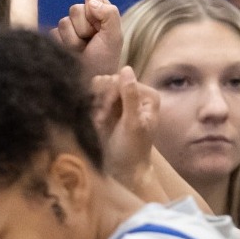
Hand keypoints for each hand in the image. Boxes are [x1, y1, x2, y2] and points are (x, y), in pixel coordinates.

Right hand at [53, 0, 123, 76]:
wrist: (88, 84)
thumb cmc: (104, 61)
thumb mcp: (114, 37)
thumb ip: (110, 13)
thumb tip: (90, 1)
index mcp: (99, 15)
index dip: (95, 12)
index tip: (101, 29)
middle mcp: (83, 20)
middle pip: (75, 8)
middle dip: (84, 28)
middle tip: (91, 43)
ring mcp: (68, 30)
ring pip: (63, 22)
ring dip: (74, 40)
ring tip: (81, 51)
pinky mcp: (54, 40)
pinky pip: (53, 33)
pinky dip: (63, 45)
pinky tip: (70, 54)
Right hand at [91, 66, 159, 191]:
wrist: (124, 170)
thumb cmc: (133, 149)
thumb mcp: (133, 123)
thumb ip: (130, 96)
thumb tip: (126, 68)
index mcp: (146, 95)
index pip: (121, 79)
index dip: (111, 94)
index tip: (106, 114)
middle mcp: (134, 93)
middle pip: (109, 82)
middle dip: (103, 101)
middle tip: (102, 120)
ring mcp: (120, 101)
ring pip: (99, 89)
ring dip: (96, 105)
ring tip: (99, 122)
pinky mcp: (108, 109)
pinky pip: (94, 99)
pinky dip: (93, 109)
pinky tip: (96, 122)